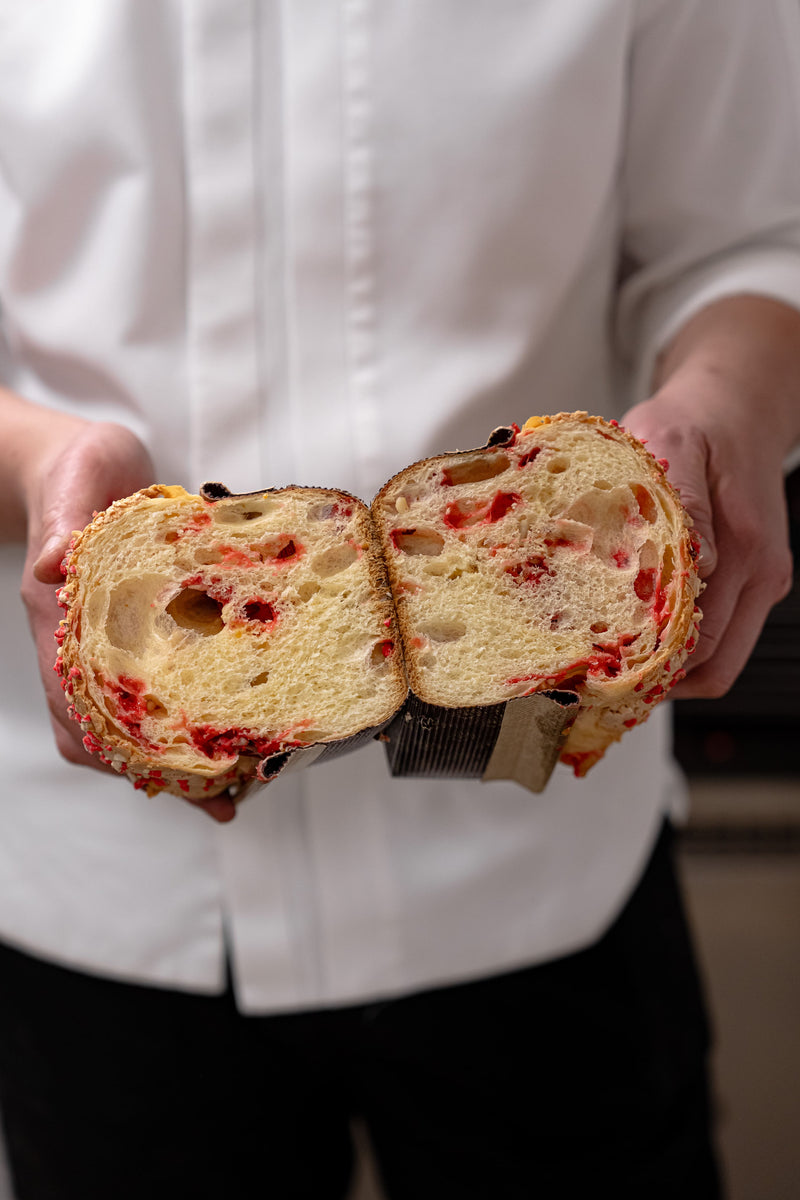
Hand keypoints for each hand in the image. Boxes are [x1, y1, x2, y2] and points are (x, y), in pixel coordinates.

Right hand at [15, 406, 237, 821]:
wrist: (90, 466)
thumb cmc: (80, 471)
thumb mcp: (75, 478)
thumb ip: (64, 519)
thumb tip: (53, 563)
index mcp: (61, 615)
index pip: (75, 695)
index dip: (111, 740)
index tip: (156, 773)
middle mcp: (84, 645)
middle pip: (107, 731)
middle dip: (158, 772)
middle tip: (219, 800)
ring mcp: (116, 648)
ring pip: (136, 724)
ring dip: (180, 761)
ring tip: (236, 789)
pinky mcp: (151, 640)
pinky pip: (168, 695)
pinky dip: (197, 725)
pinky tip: (239, 741)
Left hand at [624, 387, 792, 698]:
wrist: (736, 404)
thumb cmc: (696, 421)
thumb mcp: (673, 441)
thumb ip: (683, 499)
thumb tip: (696, 562)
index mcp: (745, 550)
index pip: (706, 646)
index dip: (656, 673)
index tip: (605, 681)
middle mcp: (760, 574)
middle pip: (714, 666)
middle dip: (659, 682)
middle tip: (599, 687)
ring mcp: (758, 580)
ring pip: (718, 657)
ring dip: (672, 667)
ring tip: (613, 668)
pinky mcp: (748, 577)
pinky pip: (718, 630)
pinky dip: (681, 642)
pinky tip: (637, 635)